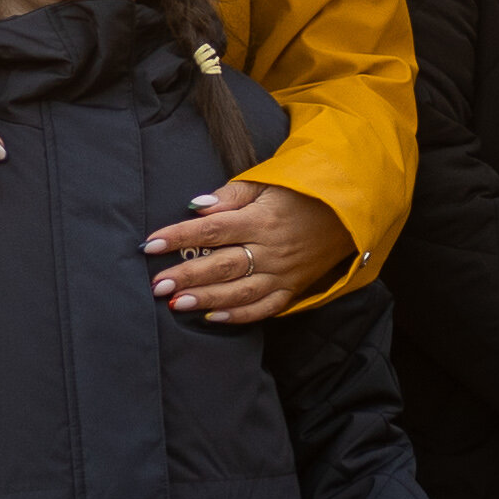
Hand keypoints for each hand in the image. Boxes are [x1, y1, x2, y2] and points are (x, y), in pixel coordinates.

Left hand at [148, 176, 347, 323]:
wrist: (347, 211)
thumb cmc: (300, 192)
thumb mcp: (266, 182)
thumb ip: (230, 195)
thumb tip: (195, 207)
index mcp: (262, 219)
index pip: (213, 229)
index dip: (180, 236)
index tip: (151, 243)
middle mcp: (272, 249)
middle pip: (222, 265)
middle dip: (186, 276)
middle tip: (156, 284)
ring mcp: (283, 273)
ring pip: (240, 292)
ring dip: (206, 299)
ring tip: (176, 303)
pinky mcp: (293, 288)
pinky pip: (265, 308)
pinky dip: (239, 315)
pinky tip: (212, 317)